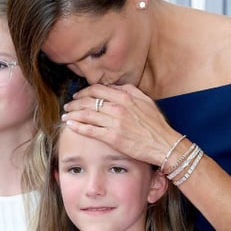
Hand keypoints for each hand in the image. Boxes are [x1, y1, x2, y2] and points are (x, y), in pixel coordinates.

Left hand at [63, 83, 178, 165]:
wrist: (164, 144)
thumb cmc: (157, 125)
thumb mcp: (146, 101)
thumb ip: (130, 91)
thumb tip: (116, 86)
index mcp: (125, 97)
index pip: (97, 90)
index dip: (84, 92)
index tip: (78, 96)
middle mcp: (118, 107)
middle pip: (88, 101)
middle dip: (75, 103)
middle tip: (68, 106)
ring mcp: (114, 123)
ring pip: (87, 114)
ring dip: (73, 114)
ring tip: (66, 115)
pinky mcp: (112, 138)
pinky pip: (90, 130)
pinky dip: (78, 126)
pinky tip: (70, 125)